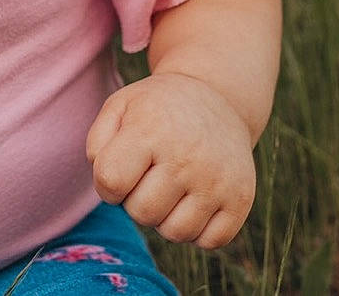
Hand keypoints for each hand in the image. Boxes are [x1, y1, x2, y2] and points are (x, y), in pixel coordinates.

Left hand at [84, 70, 256, 249]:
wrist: (217, 96)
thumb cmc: (157, 111)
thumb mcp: (120, 107)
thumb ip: (97, 144)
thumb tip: (108, 184)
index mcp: (152, 131)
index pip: (111, 182)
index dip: (108, 184)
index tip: (121, 169)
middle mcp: (188, 157)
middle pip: (142, 213)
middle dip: (137, 201)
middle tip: (150, 176)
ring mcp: (218, 180)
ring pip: (176, 233)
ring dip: (166, 217)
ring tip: (172, 187)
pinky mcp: (241, 198)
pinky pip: (210, 241)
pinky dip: (198, 229)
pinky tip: (196, 200)